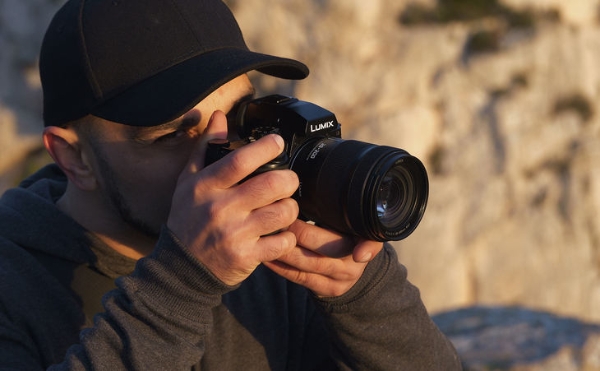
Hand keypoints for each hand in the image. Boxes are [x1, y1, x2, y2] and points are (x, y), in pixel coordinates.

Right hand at [167, 111, 299, 285]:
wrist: (181, 267)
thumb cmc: (188, 218)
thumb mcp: (189, 180)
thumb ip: (206, 147)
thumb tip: (220, 116)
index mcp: (206, 185)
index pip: (240, 160)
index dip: (266, 147)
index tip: (278, 142)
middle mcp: (220, 208)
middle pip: (272, 184)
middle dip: (290, 179)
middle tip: (289, 181)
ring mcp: (234, 234)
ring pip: (283, 212)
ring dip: (290, 208)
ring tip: (284, 207)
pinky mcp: (246, 256)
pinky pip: (283, 242)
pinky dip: (288, 236)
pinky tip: (279, 233)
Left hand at [264, 220, 383, 296]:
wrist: (348, 268)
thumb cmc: (344, 234)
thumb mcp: (351, 220)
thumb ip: (345, 209)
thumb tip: (327, 186)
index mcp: (365, 237)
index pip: (368, 239)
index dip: (364, 246)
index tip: (349, 248)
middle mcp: (357, 260)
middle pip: (327, 247)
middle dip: (299, 232)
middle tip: (279, 218)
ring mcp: (343, 278)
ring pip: (309, 263)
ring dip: (285, 249)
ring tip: (267, 234)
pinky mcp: (327, 289)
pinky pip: (300, 278)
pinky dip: (281, 267)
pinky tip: (268, 255)